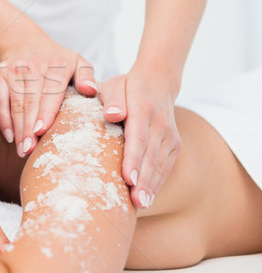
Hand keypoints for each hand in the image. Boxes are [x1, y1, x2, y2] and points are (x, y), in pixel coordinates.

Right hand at [0, 40, 96, 157]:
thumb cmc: (58, 61)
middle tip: (30, 150)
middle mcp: (33, 64)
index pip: (51, 91)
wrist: (27, 43)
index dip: (45, 112)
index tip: (41, 131)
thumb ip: (87, 76)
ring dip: (18, 128)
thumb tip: (90, 90)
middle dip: (29, 127)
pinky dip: (3, 119)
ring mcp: (14, 69)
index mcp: (57, 64)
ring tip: (22, 149)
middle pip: (30, 101)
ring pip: (15, 103)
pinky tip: (10, 136)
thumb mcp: (78, 63)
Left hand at [99, 70, 180, 207]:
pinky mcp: (174, 144)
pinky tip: (148, 198)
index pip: (139, 137)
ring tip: (140, 204)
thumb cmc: (127, 87)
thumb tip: (112, 115)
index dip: (134, 159)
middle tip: (135, 201)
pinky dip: (157, 183)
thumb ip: (111, 99)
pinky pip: (166, 166)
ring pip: (160, 164)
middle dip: (144, 180)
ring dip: (151, 186)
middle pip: (151, 156)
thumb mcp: (115, 85)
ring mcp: (171, 135)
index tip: (129, 178)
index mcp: (143, 108)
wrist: (158, 82)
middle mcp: (161, 123)